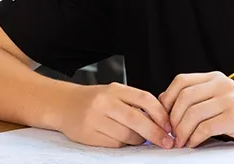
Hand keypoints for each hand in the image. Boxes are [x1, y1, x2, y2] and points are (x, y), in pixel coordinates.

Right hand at [53, 82, 174, 148]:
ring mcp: (95, 118)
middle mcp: (105, 102)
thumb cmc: (95, 100)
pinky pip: (114, 143)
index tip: (169, 126)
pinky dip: (123, 144)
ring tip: (138, 137)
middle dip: (155, 133)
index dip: (161, 114)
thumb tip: (162, 121)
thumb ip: (136, 103)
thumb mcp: (116, 93)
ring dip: (138, 140)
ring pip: (126, 135)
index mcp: (116, 89)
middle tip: (166, 142)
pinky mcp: (88, 134)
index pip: (145, 99)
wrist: (64, 105)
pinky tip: (121, 139)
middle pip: (137, 120)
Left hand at [159, 71, 233, 150]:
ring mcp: (229, 99)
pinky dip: (194, 138)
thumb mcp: (219, 100)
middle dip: (172, 119)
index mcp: (216, 78)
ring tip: (181, 142)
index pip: (181, 81)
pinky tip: (193, 143)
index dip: (167, 99)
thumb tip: (165, 105)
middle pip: (184, 98)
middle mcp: (222, 84)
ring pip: (192, 114)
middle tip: (170, 134)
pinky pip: (204, 128)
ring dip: (182, 132)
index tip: (165, 116)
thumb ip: (198, 98)